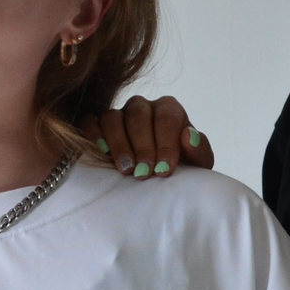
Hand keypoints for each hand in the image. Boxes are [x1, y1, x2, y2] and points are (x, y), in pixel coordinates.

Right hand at [81, 96, 213, 179]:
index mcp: (169, 110)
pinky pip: (89, 122)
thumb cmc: (176, 170)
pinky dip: (93, 135)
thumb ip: (199, 151)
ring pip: (113, 117)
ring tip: (126, 170)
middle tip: (145, 173)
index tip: (165, 170)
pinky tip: (100, 153)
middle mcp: (142, 107)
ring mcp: (117, 114)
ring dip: (119, 144)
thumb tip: (188, 136)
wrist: (154, 182)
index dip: (166, 143)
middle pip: (139, 116)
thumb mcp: (195, 165)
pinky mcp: (95, 124)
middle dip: (143, 146)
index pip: (167, 118)